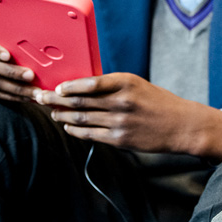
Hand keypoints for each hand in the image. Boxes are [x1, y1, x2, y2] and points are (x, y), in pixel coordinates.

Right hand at [0, 17, 37, 101]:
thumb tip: (35, 36)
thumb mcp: (4, 28)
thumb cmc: (3, 34)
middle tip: (31, 76)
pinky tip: (25, 97)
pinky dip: (10, 96)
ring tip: (33, 91)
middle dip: (11, 72)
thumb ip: (12, 31)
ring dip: (15, 88)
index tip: (8, 56)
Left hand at [34, 73, 221, 159]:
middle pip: (80, 102)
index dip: (68, 87)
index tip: (55, 87)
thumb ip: (113, 85)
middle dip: (56, 100)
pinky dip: (75, 130)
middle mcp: (121, 101)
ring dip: (62, 116)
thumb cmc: (158, 102)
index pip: (90, 84)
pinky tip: (68, 127)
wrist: (181, 125)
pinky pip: (90, 134)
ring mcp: (120, 122)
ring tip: (51, 113)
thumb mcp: (138, 85)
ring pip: (81, 119)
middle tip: (40, 98)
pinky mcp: (120, 139)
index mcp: (126, 82)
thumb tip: (82, 86)